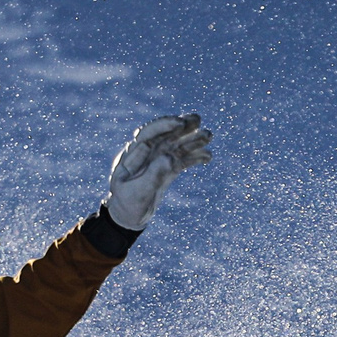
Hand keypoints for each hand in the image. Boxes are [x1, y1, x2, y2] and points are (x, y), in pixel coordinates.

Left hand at [105, 113, 212, 230]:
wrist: (128, 216)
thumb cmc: (128, 204)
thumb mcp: (138, 192)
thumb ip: (153, 175)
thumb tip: (170, 157)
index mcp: (132, 154)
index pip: (149, 133)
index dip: (165, 125)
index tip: (181, 123)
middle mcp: (145, 153)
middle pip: (165, 135)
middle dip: (182, 127)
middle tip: (198, 120)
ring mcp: (157, 161)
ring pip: (177, 146)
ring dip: (192, 140)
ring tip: (209, 136)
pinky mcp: (166, 169)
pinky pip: (182, 160)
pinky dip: (194, 157)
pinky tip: (207, 156)